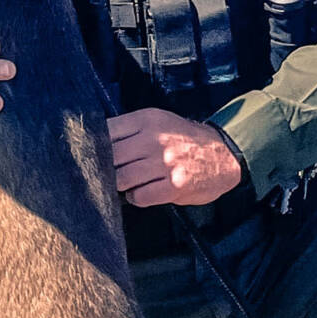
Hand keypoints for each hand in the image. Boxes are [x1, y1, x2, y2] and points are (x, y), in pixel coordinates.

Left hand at [107, 108, 244, 208]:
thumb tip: (96, 144)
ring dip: (120, 185)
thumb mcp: (159, 122)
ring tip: (128, 183)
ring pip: (121, 179)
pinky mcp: (174, 186)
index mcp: (147, 119)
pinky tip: (143, 192)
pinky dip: (136, 197)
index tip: (92, 155)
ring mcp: (165, 163)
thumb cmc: (184, 139)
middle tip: (109, 173)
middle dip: (105, 168)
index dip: (95, 146)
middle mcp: (154, 139)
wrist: (225, 154)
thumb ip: (130, 130)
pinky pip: (139, 197)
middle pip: (110, 157)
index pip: (106, 131)